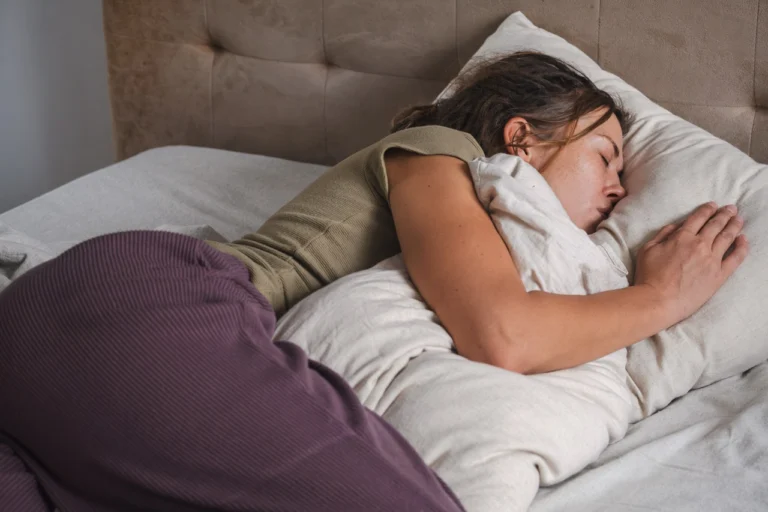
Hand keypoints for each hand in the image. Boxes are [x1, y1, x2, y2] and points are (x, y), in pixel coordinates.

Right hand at [634, 202, 748, 323]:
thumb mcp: (647, 250)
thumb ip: (662, 235)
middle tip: (731, 208)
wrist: (658, 300)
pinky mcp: (719, 275)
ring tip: (739, 219)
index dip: (707, 209)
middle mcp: (700, 245)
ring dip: (734, 226)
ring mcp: (712, 260)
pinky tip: (744, 239)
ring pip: (728, 237)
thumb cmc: (649, 276)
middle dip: (725, 214)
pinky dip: (742, 247)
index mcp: (682, 237)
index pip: (699, 218)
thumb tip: (675, 226)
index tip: (713, 205)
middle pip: (716, 225)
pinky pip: (736, 258)